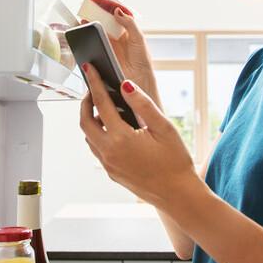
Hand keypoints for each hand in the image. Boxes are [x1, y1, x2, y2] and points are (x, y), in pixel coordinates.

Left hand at [78, 63, 199, 209]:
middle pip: (84, 121)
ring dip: (90, 119)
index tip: (89, 68)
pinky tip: (112, 128)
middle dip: (86, 102)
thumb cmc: (175, 161)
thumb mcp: (163, 127)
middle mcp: (109, 152)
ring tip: (104, 106)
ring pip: (88, 136)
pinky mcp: (111, 172)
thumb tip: (125, 85)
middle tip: (94, 87)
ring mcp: (108, 164)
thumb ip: (142, 104)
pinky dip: (97, 134)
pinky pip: (96, 148)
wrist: (178, 194)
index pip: (101, 103)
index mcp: (121, 138)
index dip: (94, 83)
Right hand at [82, 7, 160, 107]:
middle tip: (87, 7)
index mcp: (127, 31)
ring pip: (96, 31)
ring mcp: (108, 46)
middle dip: (94, 12)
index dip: (106, 5)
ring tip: (83, 19)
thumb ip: (130, 24)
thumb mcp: (139, 39)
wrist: (138, 83)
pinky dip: (86, 38)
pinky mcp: (101, 55)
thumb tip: (117, 11)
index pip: (115, 13)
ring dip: (89, 24)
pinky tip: (84, 34)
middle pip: (103, 20)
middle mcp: (116, 37)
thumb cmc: (143, 63)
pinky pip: (91, 44)